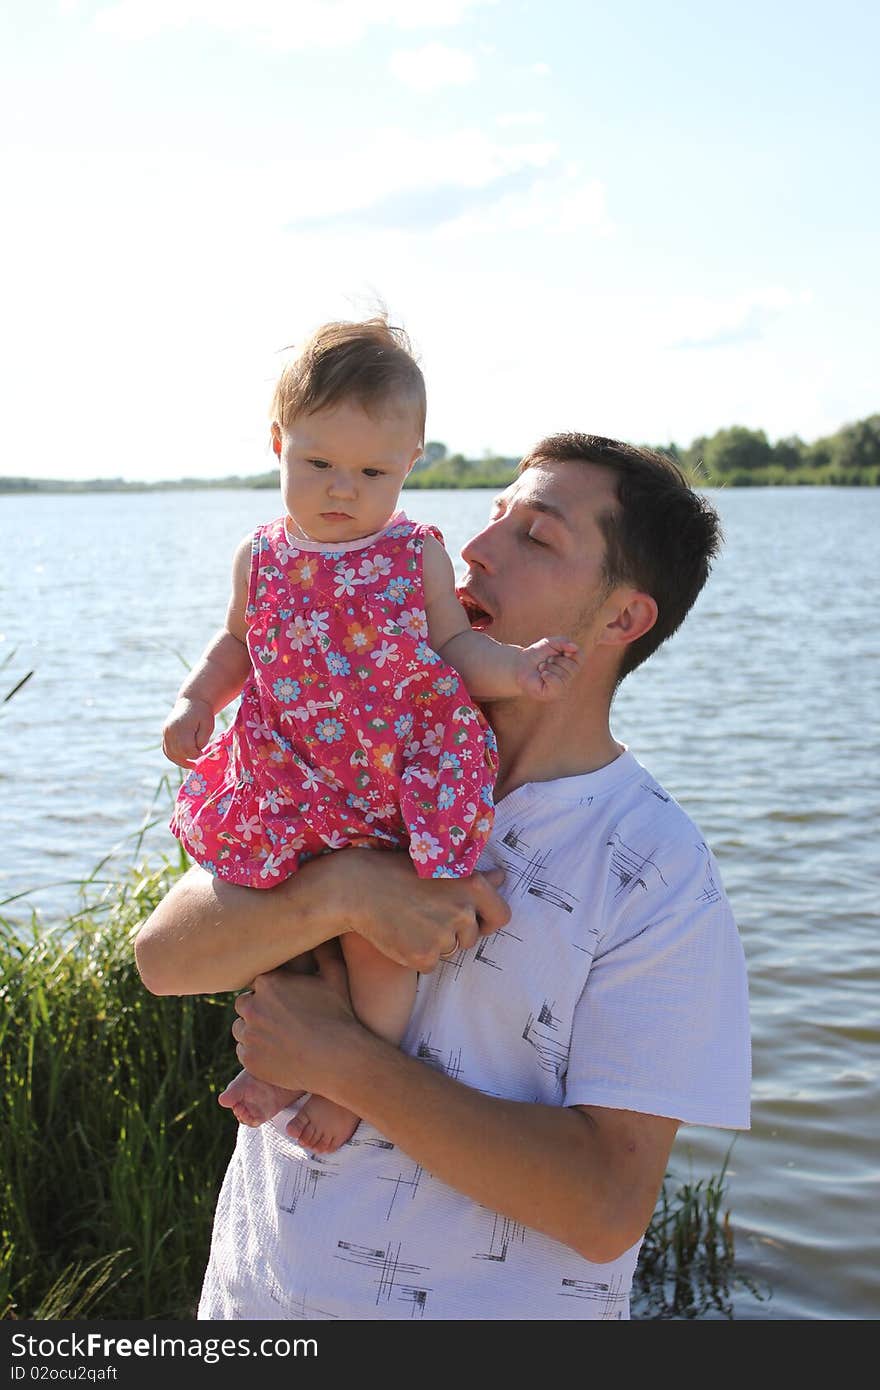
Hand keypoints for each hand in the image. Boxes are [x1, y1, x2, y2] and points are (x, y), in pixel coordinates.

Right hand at [162, 695, 214, 766]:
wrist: (191, 701)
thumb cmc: (203, 713)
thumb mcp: (208, 725)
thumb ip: (203, 739)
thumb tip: (197, 751)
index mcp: (181, 727)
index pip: (187, 749)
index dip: (196, 754)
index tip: (203, 753)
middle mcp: (170, 730)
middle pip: (178, 752)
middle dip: (189, 758)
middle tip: (199, 757)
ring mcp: (166, 732)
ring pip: (170, 753)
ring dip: (180, 761)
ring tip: (191, 765)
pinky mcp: (165, 734)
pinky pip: (166, 750)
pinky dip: (173, 757)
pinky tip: (183, 761)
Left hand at [231, 957, 357, 1097]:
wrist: (339, 1058)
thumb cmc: (339, 1014)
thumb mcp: (335, 975)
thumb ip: (323, 950)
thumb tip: (322, 926)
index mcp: (268, 982)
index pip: (257, 983)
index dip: (271, 991)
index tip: (285, 1000)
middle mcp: (252, 1006)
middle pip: (244, 1004)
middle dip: (258, 1009)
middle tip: (280, 1019)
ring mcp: (249, 1034)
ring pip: (241, 1029)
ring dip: (254, 1030)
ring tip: (278, 1036)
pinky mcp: (249, 1059)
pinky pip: (244, 1051)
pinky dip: (256, 1052)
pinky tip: (277, 1053)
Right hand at [327, 849, 509, 971]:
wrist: (356, 888)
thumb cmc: (397, 871)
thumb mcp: (437, 865)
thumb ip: (473, 878)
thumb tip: (502, 879)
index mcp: (472, 885)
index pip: (502, 916)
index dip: (488, 921)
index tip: (472, 921)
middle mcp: (463, 912)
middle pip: (472, 938)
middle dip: (454, 933)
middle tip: (425, 915)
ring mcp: (444, 936)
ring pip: (450, 952)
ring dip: (435, 944)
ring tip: (410, 921)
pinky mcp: (424, 957)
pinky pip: (431, 964)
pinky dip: (418, 956)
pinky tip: (401, 935)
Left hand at [515, 636, 580, 700]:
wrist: (521, 664)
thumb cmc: (537, 654)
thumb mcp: (550, 642)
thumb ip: (564, 641)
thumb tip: (575, 648)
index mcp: (572, 664)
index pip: (580, 656)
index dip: (567, 651)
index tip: (556, 651)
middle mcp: (570, 677)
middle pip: (572, 667)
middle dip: (556, 660)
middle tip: (546, 661)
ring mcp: (562, 687)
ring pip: (563, 675)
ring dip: (548, 667)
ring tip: (541, 668)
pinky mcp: (553, 694)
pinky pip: (557, 685)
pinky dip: (548, 676)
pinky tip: (542, 675)